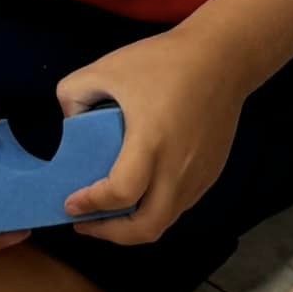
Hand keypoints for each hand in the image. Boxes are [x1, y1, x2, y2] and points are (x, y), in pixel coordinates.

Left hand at [58, 27, 248, 246]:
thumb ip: (74, 94)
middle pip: (146, 228)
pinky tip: (141, 189)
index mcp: (150, 143)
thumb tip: (69, 122)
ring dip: (134, 224)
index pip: (120, 195)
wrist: (223, 57)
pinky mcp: (211, 172)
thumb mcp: (108, 68)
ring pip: (165, 220)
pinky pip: (180, 204)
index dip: (91, 206)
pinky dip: (155, 207)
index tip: (71, 202)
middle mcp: (177, 168)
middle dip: (111, 233)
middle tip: (87, 221)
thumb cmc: (164, 61)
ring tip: (111, 208)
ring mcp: (198, 174)